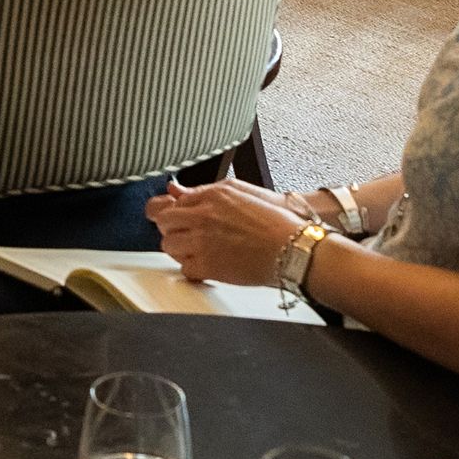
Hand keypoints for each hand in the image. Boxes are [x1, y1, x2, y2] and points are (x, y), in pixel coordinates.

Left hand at [148, 178, 310, 283]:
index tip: (182, 221)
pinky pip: (184, 269)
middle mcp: (203, 216)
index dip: (177, 214)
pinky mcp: (208, 266)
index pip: (173, 203)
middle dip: (172, 229)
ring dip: (180, 249)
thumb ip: (204, 191)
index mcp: (212, 195)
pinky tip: (206, 265)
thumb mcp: (239, 193)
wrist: (294, 248)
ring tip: (197, 251)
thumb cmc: (275, 221)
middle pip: (164, 222)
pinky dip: (192, 269)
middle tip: (186, 235)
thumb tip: (175, 189)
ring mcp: (203, 242)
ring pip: (168, 246)